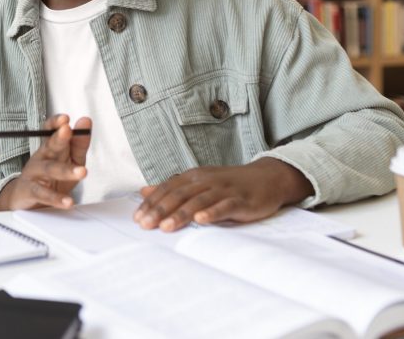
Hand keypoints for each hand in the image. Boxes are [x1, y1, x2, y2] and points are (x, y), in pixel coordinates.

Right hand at [0, 114, 91, 211]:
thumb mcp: (68, 159)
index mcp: (50, 147)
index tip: (65, 119)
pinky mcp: (31, 192)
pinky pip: (44, 194)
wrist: (24, 198)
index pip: (50, 130)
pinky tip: (68, 201)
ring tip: (82, 172)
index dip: (56, 123)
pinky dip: (57, 198)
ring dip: (66, 170)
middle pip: (50, 145)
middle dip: (59, 138)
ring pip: (49, 170)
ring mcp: (35, 174)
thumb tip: (85, 121)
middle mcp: (42, 157)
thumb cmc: (50, 176)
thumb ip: (79, 143)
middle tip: (67, 130)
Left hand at [133, 157, 313, 231]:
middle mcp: (206, 180)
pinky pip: (224, 206)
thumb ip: (172, 188)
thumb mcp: (198, 183)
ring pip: (198, 201)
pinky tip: (201, 220)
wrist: (266, 178)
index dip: (151, 203)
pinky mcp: (240, 200)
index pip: (167, 189)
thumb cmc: (229, 184)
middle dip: (160, 210)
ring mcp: (223, 190)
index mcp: (193, 176)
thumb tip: (144, 191)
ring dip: (181, 214)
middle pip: (179, 195)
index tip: (137, 218)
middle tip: (145, 225)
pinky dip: (212, 213)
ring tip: (166, 227)